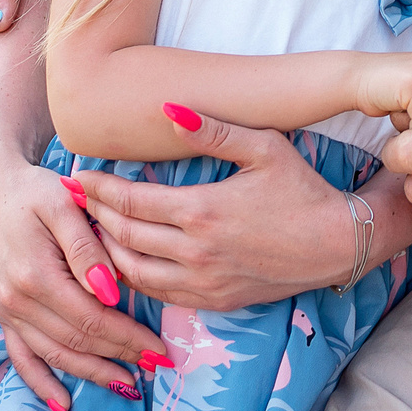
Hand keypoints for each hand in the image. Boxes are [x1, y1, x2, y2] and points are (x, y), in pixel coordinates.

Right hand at [0, 155, 163, 410]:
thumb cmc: (37, 190)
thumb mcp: (66, 204)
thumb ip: (88, 248)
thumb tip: (110, 291)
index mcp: (35, 274)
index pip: (91, 318)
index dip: (127, 337)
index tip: (159, 347)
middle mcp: (17, 300)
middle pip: (76, 341)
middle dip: (119, 357)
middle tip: (157, 365)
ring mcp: (7, 310)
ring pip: (54, 354)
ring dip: (91, 373)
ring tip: (129, 384)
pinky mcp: (4, 313)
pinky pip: (22, 356)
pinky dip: (41, 384)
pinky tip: (63, 405)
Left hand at [80, 116, 354, 310]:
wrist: (337, 243)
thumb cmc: (302, 189)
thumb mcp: (264, 148)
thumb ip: (213, 130)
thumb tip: (169, 109)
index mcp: (202, 210)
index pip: (131, 200)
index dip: (98, 188)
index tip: (77, 175)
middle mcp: (194, 251)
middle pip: (123, 235)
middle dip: (93, 215)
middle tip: (75, 200)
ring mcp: (202, 281)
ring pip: (132, 271)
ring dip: (107, 250)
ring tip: (91, 228)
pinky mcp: (212, 301)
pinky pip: (156, 294)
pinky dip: (132, 277)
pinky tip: (124, 260)